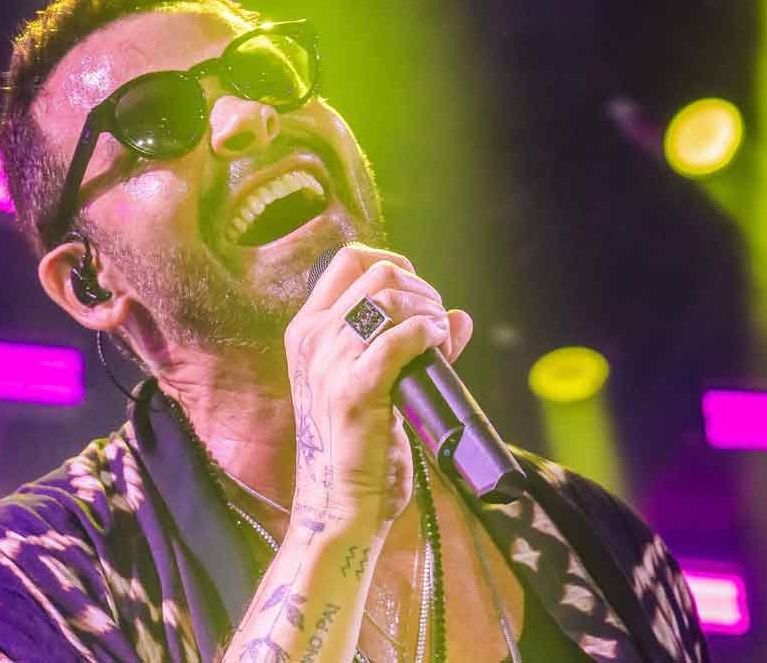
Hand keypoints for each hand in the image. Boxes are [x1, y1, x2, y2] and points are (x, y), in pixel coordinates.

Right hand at [283, 245, 473, 532]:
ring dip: (429, 311)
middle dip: (421, 288)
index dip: (392, 263)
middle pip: (377, 273)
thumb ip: (411, 345)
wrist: (339, 505)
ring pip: (390, 299)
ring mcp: (329, 363)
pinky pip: (401, 339)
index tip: (418, 291)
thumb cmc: (358, 449)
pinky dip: (429, 333)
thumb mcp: (372, 385)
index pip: (346, 260)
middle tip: (437, 323)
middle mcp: (312, 338)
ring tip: (441, 339)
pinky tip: (438, 346)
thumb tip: (459, 317)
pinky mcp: (355, 390)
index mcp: (307, 331)